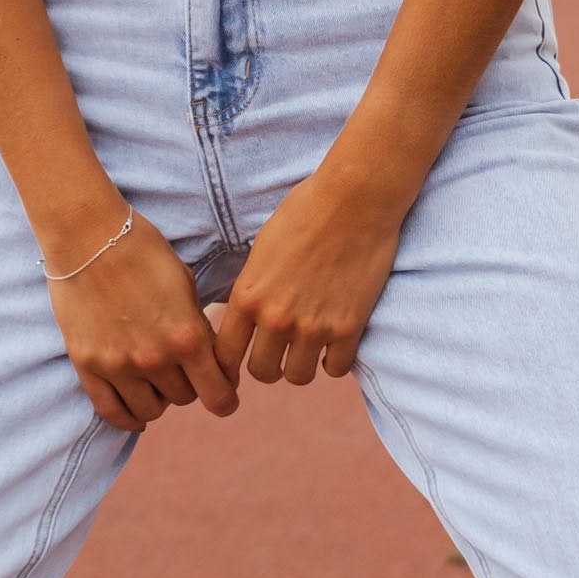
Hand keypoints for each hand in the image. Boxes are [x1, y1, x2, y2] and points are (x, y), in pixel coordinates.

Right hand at [47, 213, 240, 432]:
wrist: (88, 236)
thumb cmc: (142, 251)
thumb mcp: (185, 286)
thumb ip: (197, 328)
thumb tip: (209, 359)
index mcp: (188, 337)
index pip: (218, 395)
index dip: (226, 398)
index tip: (225, 396)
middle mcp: (155, 358)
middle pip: (184, 399)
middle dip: (188, 386)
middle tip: (182, 370)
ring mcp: (118, 365)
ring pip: (150, 410)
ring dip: (158, 399)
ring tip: (156, 382)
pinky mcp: (88, 365)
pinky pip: (111, 411)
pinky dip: (127, 417)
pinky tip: (136, 413)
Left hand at [209, 171, 406, 389]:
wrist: (354, 200)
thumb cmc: (305, 212)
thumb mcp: (261, 250)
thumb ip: (252, 288)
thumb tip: (246, 316)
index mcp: (247, 296)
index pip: (224, 355)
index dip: (228, 366)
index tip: (238, 365)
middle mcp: (276, 318)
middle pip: (261, 373)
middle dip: (268, 366)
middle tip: (279, 354)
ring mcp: (313, 326)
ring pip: (298, 377)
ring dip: (301, 365)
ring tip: (308, 349)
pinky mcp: (348, 328)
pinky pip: (336, 369)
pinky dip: (334, 361)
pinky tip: (335, 344)